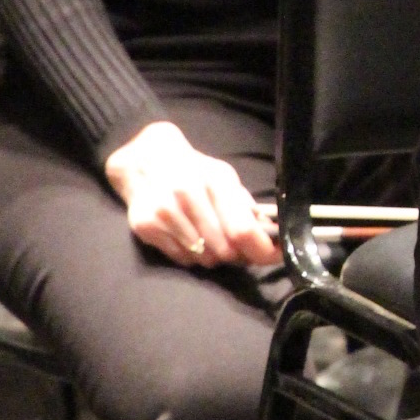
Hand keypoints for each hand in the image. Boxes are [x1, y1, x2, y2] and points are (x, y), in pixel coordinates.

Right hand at [104, 122, 276, 268]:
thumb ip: (246, 206)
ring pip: (204, 258)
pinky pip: (182, 260)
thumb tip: (271, 234)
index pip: (243, 230)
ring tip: (209, 238)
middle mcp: (188, 195)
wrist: (144, 160)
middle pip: (225, 249)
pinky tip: (189, 238)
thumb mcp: (224, 178)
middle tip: (237, 246)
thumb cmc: (193, 170)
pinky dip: (191, 256)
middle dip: (238, 253)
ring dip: (213, 255)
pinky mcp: (146, 227)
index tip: (274, 255)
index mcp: (215, 180)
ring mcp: (164, 212)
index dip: (262, 250)